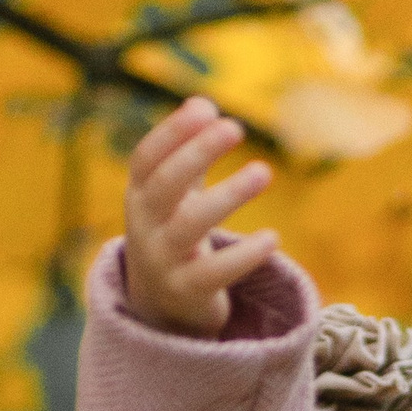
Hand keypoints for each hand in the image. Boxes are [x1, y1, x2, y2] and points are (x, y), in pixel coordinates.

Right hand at [122, 97, 274, 334]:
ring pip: (190, 224)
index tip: (207, 109)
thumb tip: (203, 102)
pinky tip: (272, 237)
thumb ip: (187, 154)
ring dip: (229, 195)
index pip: (146, 158)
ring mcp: (162, 262)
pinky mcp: (187, 293)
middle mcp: (144, 228)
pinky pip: (216, 272)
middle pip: (165, 184)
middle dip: (198, 152)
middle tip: (236, 126)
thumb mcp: (174, 197)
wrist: (163, 309)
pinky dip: (245, 255)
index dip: (173, 132)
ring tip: (264, 171)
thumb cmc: (174, 236)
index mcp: (139, 198)